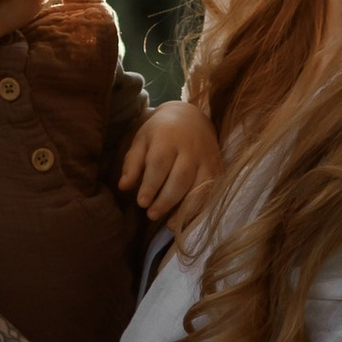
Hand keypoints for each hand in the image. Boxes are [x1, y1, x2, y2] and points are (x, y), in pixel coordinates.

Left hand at [120, 95, 222, 229]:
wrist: (191, 117)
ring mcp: (207, 158)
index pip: (159, 163)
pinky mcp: (218, 167)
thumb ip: (132, 163)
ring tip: (170, 224)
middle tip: (151, 214)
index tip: (141, 203)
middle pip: (180, 177)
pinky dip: (201, 208)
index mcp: (167, 137)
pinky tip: (188, 220)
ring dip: (185, 208)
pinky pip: (212, 191)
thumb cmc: (160, 132)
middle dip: (166, 200)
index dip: (150, 185)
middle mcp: (190, 147)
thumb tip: (123, 187)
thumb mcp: (142, 140)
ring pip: (199, 186)